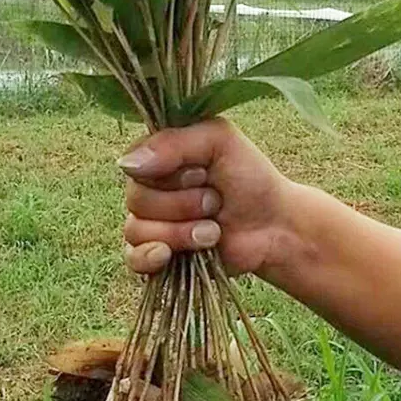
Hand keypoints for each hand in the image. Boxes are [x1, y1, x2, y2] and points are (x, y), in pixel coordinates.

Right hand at [118, 119, 291, 275]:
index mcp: (158, 157)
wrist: (274, 226)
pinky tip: (167, 255)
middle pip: (136, 200)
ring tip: (213, 231)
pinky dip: (149, 258)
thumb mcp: (220, 142)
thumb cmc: (250, 178)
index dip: (168, 173)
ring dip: (180, 232)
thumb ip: (174, 142)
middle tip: (215, 203)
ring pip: (137, 230)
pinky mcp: (159, 256)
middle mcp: (149, 190)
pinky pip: (133, 259)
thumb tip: (127, 165)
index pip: (133, 164)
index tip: (202, 172)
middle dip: (182, 204)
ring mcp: (151, 224)